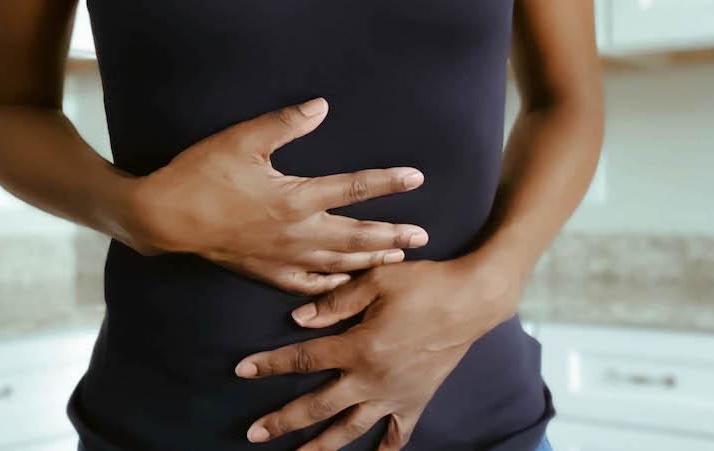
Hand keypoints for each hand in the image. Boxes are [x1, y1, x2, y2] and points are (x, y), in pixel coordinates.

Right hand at [126, 97, 429, 294]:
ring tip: (397, 259)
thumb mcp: (242, 139)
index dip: (388, 182)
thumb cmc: (201, 174)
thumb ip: (285, 123)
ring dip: (370, 260)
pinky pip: (307, 285)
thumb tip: (321, 106)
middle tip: (423, 236)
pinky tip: (344, 284)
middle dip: (393, 235)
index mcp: (296, 197)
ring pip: (337, 264)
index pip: (354, 188)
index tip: (417, 178)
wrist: (164, 217)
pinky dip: (331, 286)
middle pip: (357, 236)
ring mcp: (282, 257)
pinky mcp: (265, 271)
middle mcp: (297, 232)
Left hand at [234, 258, 522, 449]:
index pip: (303, 359)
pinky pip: (396, 433)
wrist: (472, 300)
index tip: (241, 371)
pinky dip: (383, 447)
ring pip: (350, 429)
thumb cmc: (424, 283)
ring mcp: (395, 395)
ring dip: (321, 446)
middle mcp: (372, 379)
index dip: (269, 365)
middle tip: (253, 433)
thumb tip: (298, 320)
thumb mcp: (377, 280)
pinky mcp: (416, 400)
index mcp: (359, 346)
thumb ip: (335, 300)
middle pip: (318, 406)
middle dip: (282, 420)